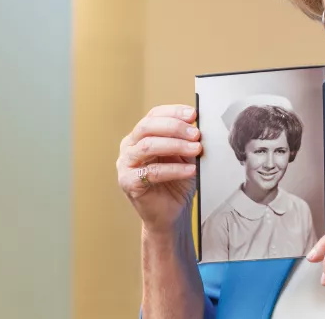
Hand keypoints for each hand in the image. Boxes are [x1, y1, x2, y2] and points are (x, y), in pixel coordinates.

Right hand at [116, 104, 201, 233]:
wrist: (173, 214)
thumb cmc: (177, 183)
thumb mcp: (185, 156)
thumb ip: (187, 140)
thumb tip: (198, 124)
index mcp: (141, 136)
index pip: (153, 115)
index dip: (173, 112)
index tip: (193, 114)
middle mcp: (129, 147)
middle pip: (147, 127)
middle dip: (174, 127)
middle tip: (196, 134)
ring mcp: (126, 165)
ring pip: (147, 147)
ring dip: (175, 145)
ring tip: (196, 149)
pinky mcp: (128, 183)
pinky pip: (151, 172)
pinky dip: (174, 169)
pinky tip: (190, 170)